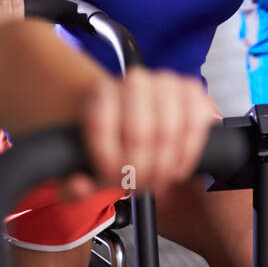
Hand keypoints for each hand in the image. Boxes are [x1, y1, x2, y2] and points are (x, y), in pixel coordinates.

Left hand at [60, 67, 219, 199]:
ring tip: (157, 181)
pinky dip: (187, 155)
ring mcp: (166, 82)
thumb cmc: (114, 144)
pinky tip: (176, 169)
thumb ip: (73, 185)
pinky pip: (194, 126)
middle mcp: (134, 80)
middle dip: (141, 169)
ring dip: (164, 166)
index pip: (101, 127)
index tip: (113, 179)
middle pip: (138, 133)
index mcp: (101, 92)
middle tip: (139, 186)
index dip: (108, 162)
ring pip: (168, 132)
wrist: (138, 119)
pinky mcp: (192, 91)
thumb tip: (79, 184)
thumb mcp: (88, 166)